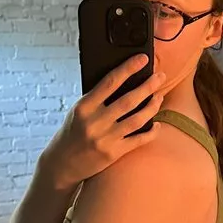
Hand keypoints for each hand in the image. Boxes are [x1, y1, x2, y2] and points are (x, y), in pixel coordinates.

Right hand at [39, 55, 165, 190]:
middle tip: (160, 76)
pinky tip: (157, 124)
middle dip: (148, 86)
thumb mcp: (77, 112)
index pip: (110, 82)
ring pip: (137, 119)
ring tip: (159, 97)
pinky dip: (151, 131)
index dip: (128, 68)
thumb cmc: (72, 133)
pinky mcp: (113, 154)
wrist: (62, 164)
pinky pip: (138, 140)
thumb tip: (123, 81)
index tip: (143, 59)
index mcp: (84, 107)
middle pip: (128, 100)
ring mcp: (105, 139)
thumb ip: (96, 99)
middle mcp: (95, 122)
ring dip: (151, 107)